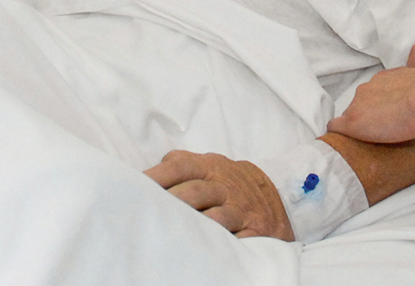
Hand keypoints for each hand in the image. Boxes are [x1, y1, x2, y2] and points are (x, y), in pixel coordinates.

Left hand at [145, 150, 292, 239]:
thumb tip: (144, 174)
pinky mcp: (254, 231)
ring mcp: (240, 209)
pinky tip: (202, 250)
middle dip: (171, 202)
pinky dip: (222, 244)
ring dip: (193, 225)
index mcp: (210, 167)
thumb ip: (181, 164)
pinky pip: (236, 239)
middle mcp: (225, 186)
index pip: (180, 165)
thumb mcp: (210, 165)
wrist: (279, 198)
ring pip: (215, 217)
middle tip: (146, 212)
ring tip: (170, 233)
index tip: (135, 186)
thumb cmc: (230, 183)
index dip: (157, 175)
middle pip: (194, 192)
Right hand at [328, 67, 414, 143]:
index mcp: (354, 120)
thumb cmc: (410, 126)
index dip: (341, 129)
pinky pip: (381, 83)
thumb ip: (368, 131)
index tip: (352, 133)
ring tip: (398, 108)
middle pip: (355, 108)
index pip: (334, 125)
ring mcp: (370, 84)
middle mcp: (357, 99)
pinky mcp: (384, 73)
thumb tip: (369, 127)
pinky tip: (404, 94)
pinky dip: (388, 89)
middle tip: (385, 123)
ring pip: (368, 95)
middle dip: (366, 114)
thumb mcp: (385, 140)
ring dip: (377, 101)